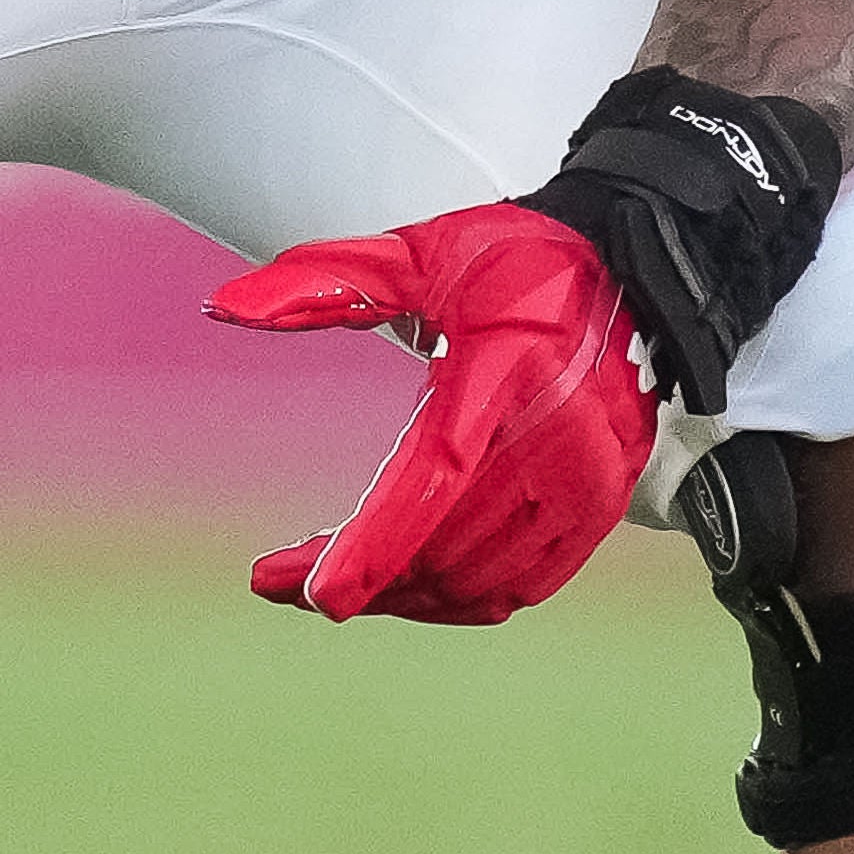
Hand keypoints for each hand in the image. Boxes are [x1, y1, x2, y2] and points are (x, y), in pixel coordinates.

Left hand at [217, 199, 659, 627]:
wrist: (635, 274)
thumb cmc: (515, 258)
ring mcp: (587, 486)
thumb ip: (320, 283)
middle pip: (444, 548)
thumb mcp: (416, 252)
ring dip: (398, 596)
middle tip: (279, 580)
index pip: (433, 478)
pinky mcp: (601, 514)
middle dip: (356, 580)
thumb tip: (218, 306)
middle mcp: (557, 439)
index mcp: (505, 371)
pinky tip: (405, 586)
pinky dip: (453, 601)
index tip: (304, 591)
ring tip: (331, 578)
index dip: (370, 546)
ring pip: (476, 581)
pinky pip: (518, 589)